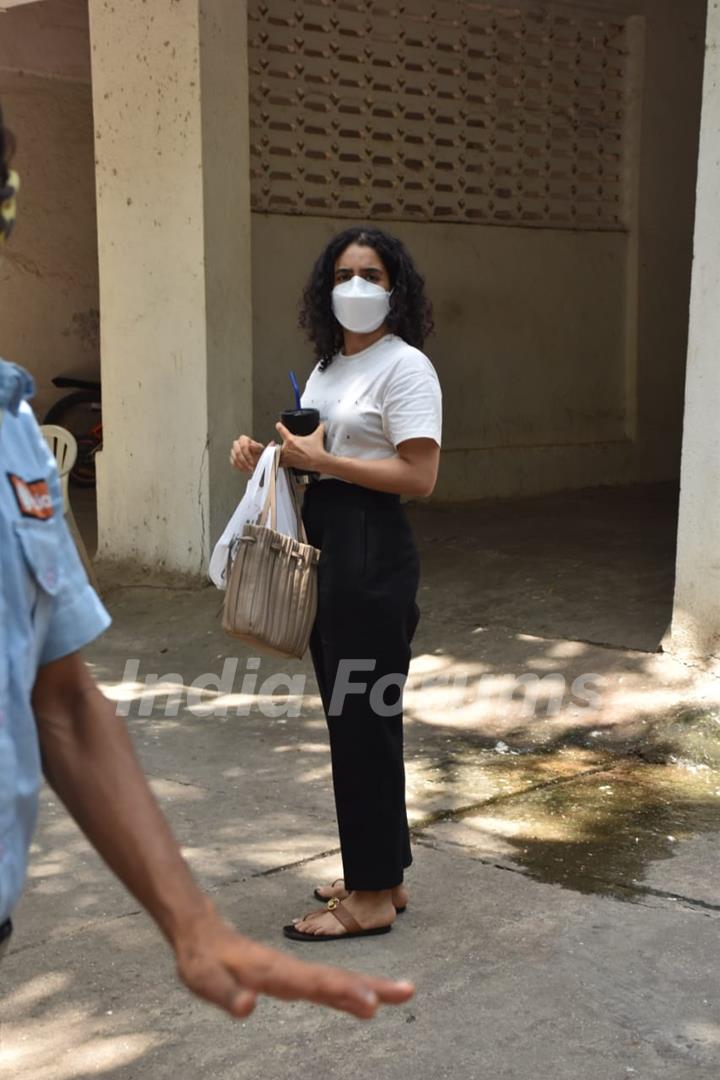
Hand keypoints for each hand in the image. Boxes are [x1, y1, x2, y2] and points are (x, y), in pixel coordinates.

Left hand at [173, 903, 413, 1019]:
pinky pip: (327, 985)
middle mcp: (290, 970)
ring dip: (369, 987)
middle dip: (372, 987)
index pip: (314, 984)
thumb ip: (225, 995)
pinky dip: (351, 991)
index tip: (372, 1005)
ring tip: (402, 993)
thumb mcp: (204, 980)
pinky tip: (366, 1000)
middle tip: (407, 992)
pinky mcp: (293, 977)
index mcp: (274, 971)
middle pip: (337, 979)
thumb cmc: (202, 960)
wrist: (201, 932)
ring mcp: (294, 972)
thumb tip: (246, 1009)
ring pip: (337, 981)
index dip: (343, 994)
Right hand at [230, 434, 264, 472]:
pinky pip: (233, 463)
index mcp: (244, 439)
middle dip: (244, 461)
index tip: (252, 462)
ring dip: (242, 466)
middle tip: (250, 467)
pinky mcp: (232, 458)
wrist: (257, 458)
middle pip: (237, 452)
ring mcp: (233, 451)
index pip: (243, 446)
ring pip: (235, 459)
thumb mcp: (261, 449)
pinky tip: (245, 470)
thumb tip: (251, 445)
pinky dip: (240, 468)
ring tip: (249, 469)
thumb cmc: (259, 452)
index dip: (247, 455)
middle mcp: (237, 444)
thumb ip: (257, 446)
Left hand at [274, 421, 326, 471]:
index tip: (278, 425)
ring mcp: (287, 456)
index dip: (279, 426)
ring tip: (277, 452)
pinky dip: (278, 462)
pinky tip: (280, 460)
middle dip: (277, 444)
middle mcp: (287, 448)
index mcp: (291, 440)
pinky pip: (279, 463)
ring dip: (276, 453)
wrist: (318, 461)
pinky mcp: (289, 463)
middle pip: (276, 444)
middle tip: (278, 443)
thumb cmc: (316, 450)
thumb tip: (322, 424)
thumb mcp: (318, 435)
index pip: (281, 429)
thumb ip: (319, 427)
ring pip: (276, 454)